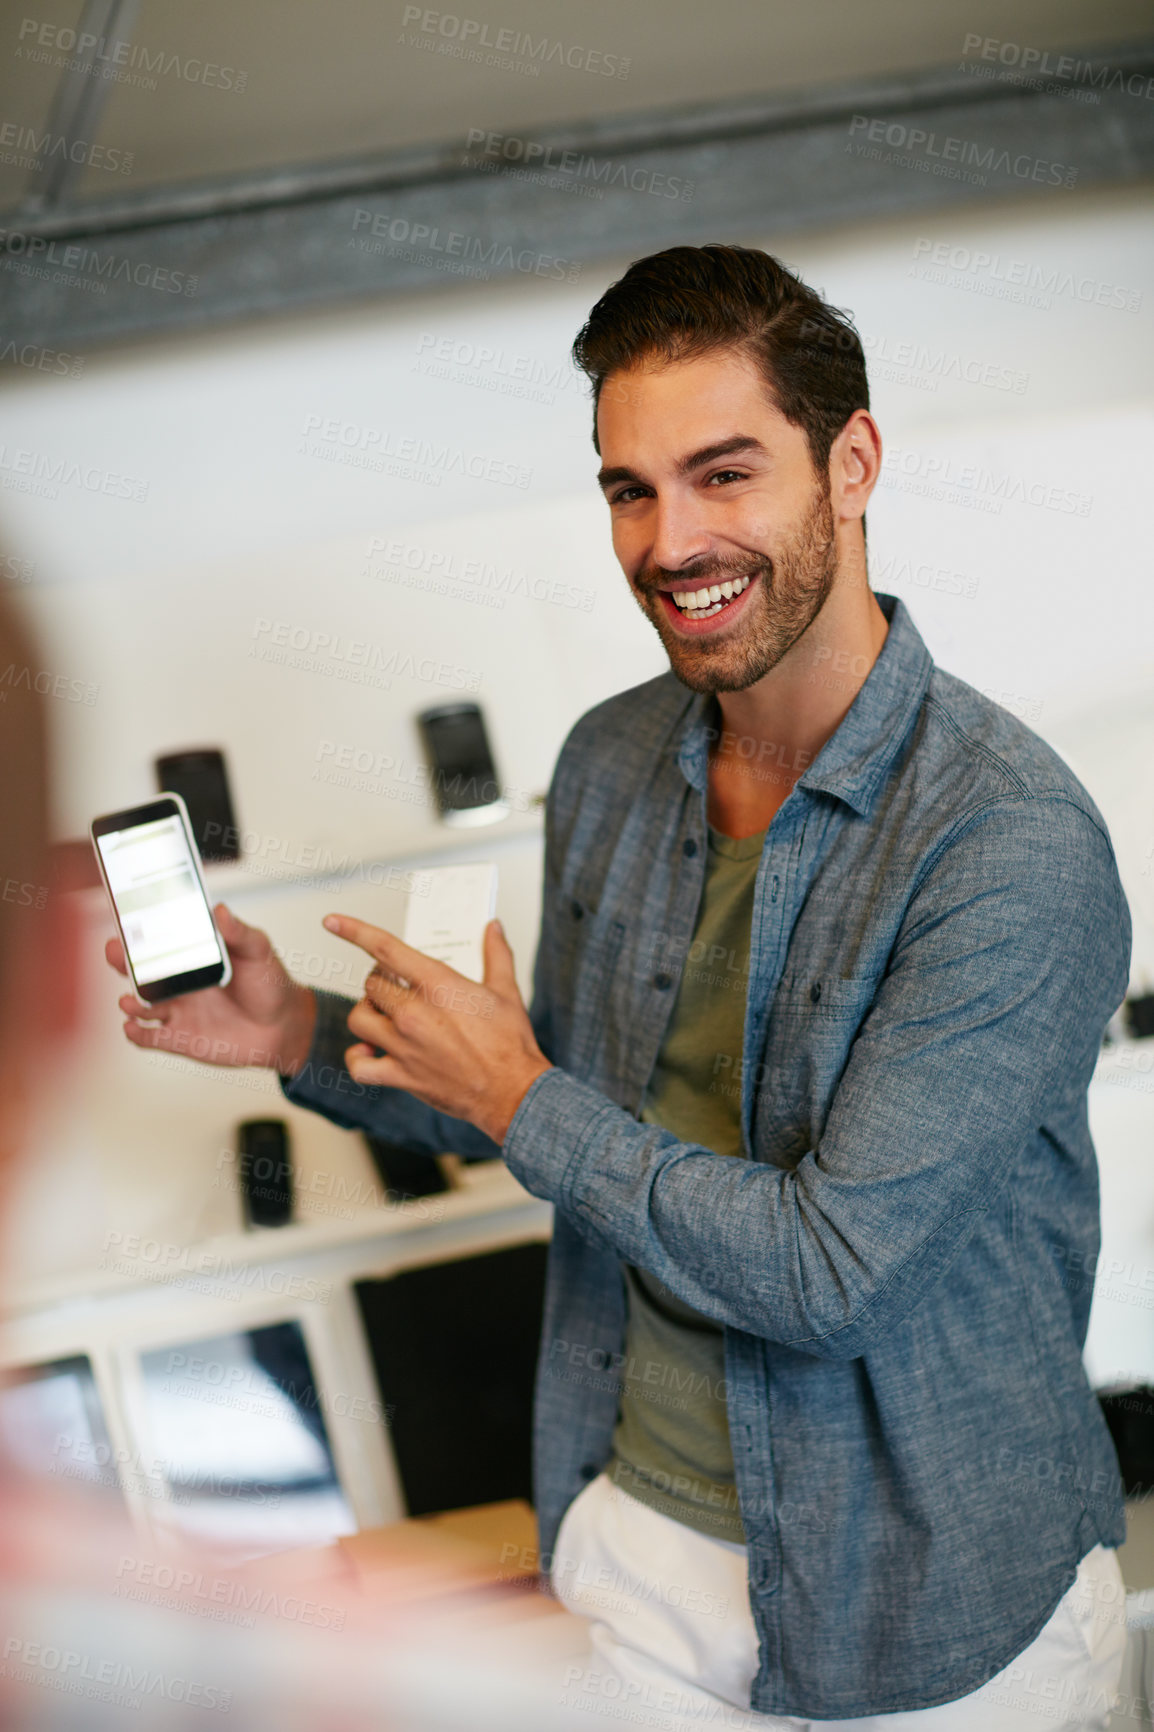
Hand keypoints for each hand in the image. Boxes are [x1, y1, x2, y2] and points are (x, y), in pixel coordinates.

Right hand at [106, 903, 316, 1075]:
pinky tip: (133, 1028)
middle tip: (115, 953)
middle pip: (138, 970)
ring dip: (130, 1002)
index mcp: (191, 956)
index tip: (127, 922)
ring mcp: (176, 1010)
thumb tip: (220, 910)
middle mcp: (177, 982)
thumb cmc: (268, 983)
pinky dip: (136, 1034)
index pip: (157, 941)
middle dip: (120, 961)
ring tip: (129, 1000)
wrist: (282, 1025)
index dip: (138, 932)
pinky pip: (149, 1037)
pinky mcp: (179, 1038)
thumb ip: (238, 933)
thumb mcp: (257, 950)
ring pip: (140, 1004)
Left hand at [323, 913, 551, 1144]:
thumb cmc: (509, 1045)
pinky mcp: (401, 1075)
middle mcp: (414, 1014)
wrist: (512, 1092)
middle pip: (372, 984)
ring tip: (383, 1013)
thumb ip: (496, 954)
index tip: (332, 922)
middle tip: (396, 986)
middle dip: (380, 980)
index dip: (353, 930)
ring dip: (367, 1012)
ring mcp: (404, 1046)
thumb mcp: (506, 991)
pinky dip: (357, 1059)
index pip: (384, 948)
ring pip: (359, 1019)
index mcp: (438, 985)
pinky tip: (368, 1053)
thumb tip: (493, 929)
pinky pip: (359, 1066)